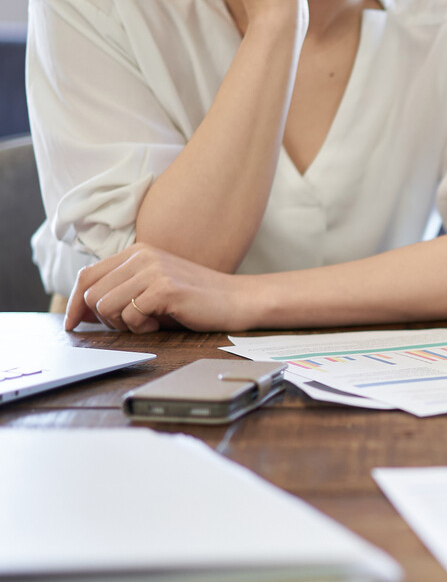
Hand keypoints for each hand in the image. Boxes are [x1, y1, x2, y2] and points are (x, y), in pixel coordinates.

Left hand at [65, 244, 255, 333]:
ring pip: (105, 305)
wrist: (238, 300)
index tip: (74, 324)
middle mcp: (141, 256)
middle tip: (133, 325)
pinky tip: (160, 324)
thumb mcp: (153, 289)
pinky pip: (129, 316)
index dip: (74, 303)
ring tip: (149, 323)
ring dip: (123, 324)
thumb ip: (122, 292)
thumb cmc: (197, 301)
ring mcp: (153, 270)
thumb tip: (82, 313)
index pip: (87, 276)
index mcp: (136, 253)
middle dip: (104, 319)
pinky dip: (140, 328)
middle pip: (91, 293)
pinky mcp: (164, 288)